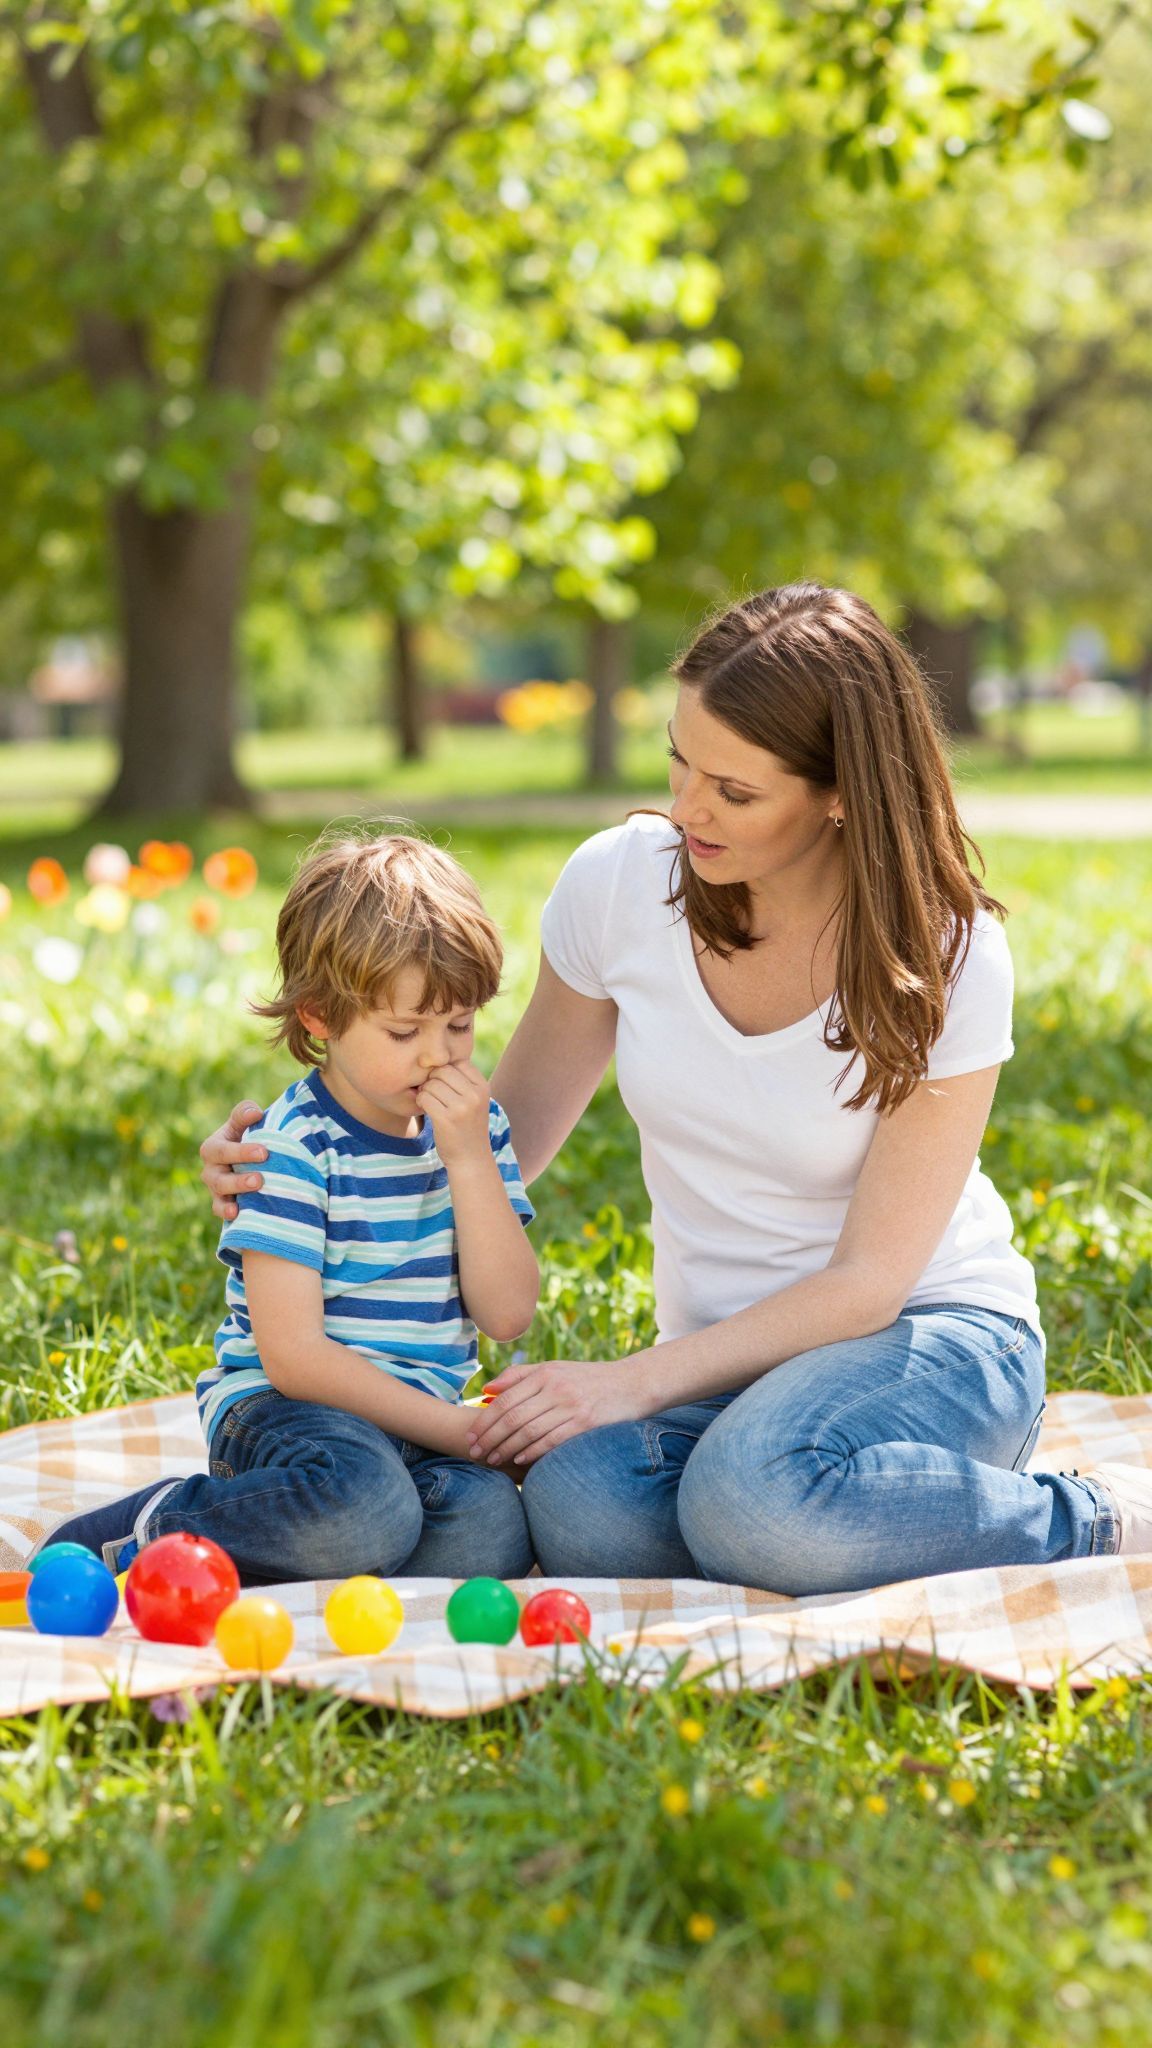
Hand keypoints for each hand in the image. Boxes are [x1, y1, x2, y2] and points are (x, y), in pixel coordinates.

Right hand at [199, 1100, 267, 1220]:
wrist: (250, 1161)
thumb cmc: (247, 1137)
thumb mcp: (243, 1123)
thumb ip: (245, 1113)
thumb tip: (255, 1113)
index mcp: (213, 1147)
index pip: (222, 1149)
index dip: (241, 1152)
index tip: (264, 1152)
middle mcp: (211, 1169)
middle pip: (219, 1175)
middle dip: (239, 1177)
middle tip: (260, 1178)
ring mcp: (215, 1188)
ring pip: (220, 1192)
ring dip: (237, 1191)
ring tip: (256, 1187)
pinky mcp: (222, 1203)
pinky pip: (220, 1210)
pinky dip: (227, 1211)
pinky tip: (237, 1213)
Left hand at [416, 1060, 490, 1166]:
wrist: (471, 1159)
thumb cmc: (468, 1127)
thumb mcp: (474, 1101)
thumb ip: (463, 1081)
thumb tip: (438, 1055)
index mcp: (483, 1087)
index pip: (458, 1062)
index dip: (445, 1070)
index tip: (443, 1084)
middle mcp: (475, 1095)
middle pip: (442, 1070)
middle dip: (432, 1079)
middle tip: (432, 1093)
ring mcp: (461, 1108)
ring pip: (431, 1083)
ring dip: (425, 1091)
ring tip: (430, 1102)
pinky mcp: (446, 1119)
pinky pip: (424, 1097)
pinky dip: (421, 1101)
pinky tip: (426, 1109)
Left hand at [465, 1357, 644, 1468]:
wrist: (632, 1384)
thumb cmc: (588, 1379)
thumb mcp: (554, 1369)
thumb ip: (520, 1376)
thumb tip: (487, 1391)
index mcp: (545, 1374)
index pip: (505, 1400)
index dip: (484, 1421)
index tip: (470, 1436)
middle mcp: (556, 1388)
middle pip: (512, 1417)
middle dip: (489, 1437)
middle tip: (474, 1453)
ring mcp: (571, 1406)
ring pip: (529, 1431)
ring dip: (506, 1448)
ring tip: (492, 1460)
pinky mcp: (586, 1424)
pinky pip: (552, 1440)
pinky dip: (533, 1451)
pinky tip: (519, 1460)